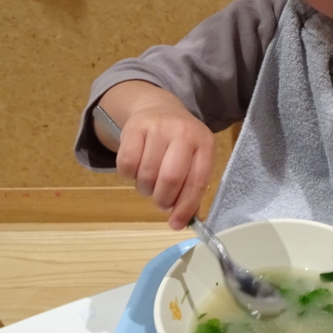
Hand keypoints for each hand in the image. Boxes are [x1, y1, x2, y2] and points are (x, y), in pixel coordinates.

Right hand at [114, 103, 214, 229]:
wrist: (157, 108)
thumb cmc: (179, 143)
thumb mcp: (193, 159)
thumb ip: (191, 189)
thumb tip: (182, 222)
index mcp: (205, 143)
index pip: (197, 181)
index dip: (186, 206)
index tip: (176, 224)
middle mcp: (184, 132)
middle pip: (171, 178)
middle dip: (163, 199)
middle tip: (161, 201)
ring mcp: (159, 127)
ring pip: (147, 174)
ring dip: (145, 188)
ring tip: (149, 183)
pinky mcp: (134, 127)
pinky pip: (127, 165)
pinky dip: (129, 175)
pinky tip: (137, 168)